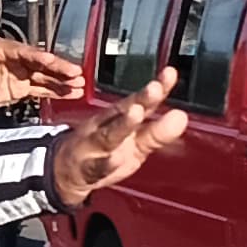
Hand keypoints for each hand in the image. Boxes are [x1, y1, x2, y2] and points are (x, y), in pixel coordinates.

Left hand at [0, 2, 82, 110]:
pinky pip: (42, 90)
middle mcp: (18, 60)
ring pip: (46, 78)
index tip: (52, 61)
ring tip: (81, 86)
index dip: (41, 57)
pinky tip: (72, 93)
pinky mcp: (21, 88)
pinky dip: (56, 92)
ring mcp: (21, 74)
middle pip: (43, 65)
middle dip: (61, 70)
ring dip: (63, 82)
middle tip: (78, 74)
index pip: (28, 52)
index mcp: (7, 48)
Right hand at [51, 68, 185, 208]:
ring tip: (136, 112)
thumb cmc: (103, 153)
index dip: (156, 88)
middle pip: (123, 111)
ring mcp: (94, 146)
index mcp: (119, 118)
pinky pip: (96, 166)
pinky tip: (115, 159)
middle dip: (140, 99)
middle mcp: (106, 126)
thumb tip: (182, 117)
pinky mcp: (87, 169)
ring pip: (109, 135)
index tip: (171, 73)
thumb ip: (158, 132)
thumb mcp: (135, 144)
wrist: (64, 173)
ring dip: (123, 124)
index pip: (140, 100)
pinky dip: (105, 163)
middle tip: (155, 88)